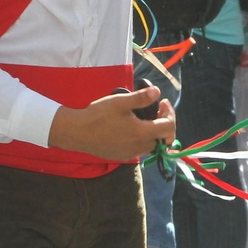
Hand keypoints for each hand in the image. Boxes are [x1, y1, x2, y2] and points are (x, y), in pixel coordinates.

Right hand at [48, 86, 175, 161]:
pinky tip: (133, 127)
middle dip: (165, 122)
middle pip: (163, 138)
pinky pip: (140, 148)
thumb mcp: (120, 102)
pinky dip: (143, 138)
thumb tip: (157, 92)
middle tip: (157, 108)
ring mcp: (131, 153)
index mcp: (141, 133)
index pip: (168, 128)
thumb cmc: (98, 115)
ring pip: (152, 145)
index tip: (162, 102)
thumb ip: (141, 98)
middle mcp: (139, 147)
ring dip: (155, 131)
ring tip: (146, 117)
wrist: (77, 132)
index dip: (170, 114)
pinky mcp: (122, 156)